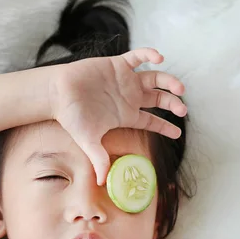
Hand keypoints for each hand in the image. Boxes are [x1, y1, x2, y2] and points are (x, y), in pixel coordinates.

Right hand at [50, 47, 186, 184]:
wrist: (57, 93)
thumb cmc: (71, 117)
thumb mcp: (88, 140)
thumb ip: (98, 159)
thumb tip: (101, 183)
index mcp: (126, 115)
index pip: (151, 122)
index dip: (166, 127)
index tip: (178, 133)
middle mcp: (129, 97)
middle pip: (159, 99)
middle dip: (173, 103)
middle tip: (182, 109)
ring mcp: (125, 80)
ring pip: (155, 78)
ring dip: (169, 81)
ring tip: (179, 88)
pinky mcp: (117, 64)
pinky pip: (138, 56)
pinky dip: (150, 55)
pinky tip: (159, 59)